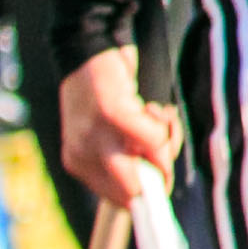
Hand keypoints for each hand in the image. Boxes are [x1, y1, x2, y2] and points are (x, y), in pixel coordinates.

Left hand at [60, 46, 177, 211]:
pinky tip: (154, 108)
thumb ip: (128, 155)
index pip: (118, 199)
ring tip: (157, 117)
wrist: (88, 49)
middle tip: (168, 145)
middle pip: (133, 191)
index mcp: (79, 164)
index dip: (148, 194)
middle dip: (161, 174)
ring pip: (148, 162)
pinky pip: (153, 135)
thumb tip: (161, 178)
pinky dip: (163, 124)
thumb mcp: (109, 132)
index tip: (165, 179)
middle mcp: (82, 156)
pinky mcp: (112, 113)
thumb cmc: (108, 90)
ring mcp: (94, 137)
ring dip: (165, 142)